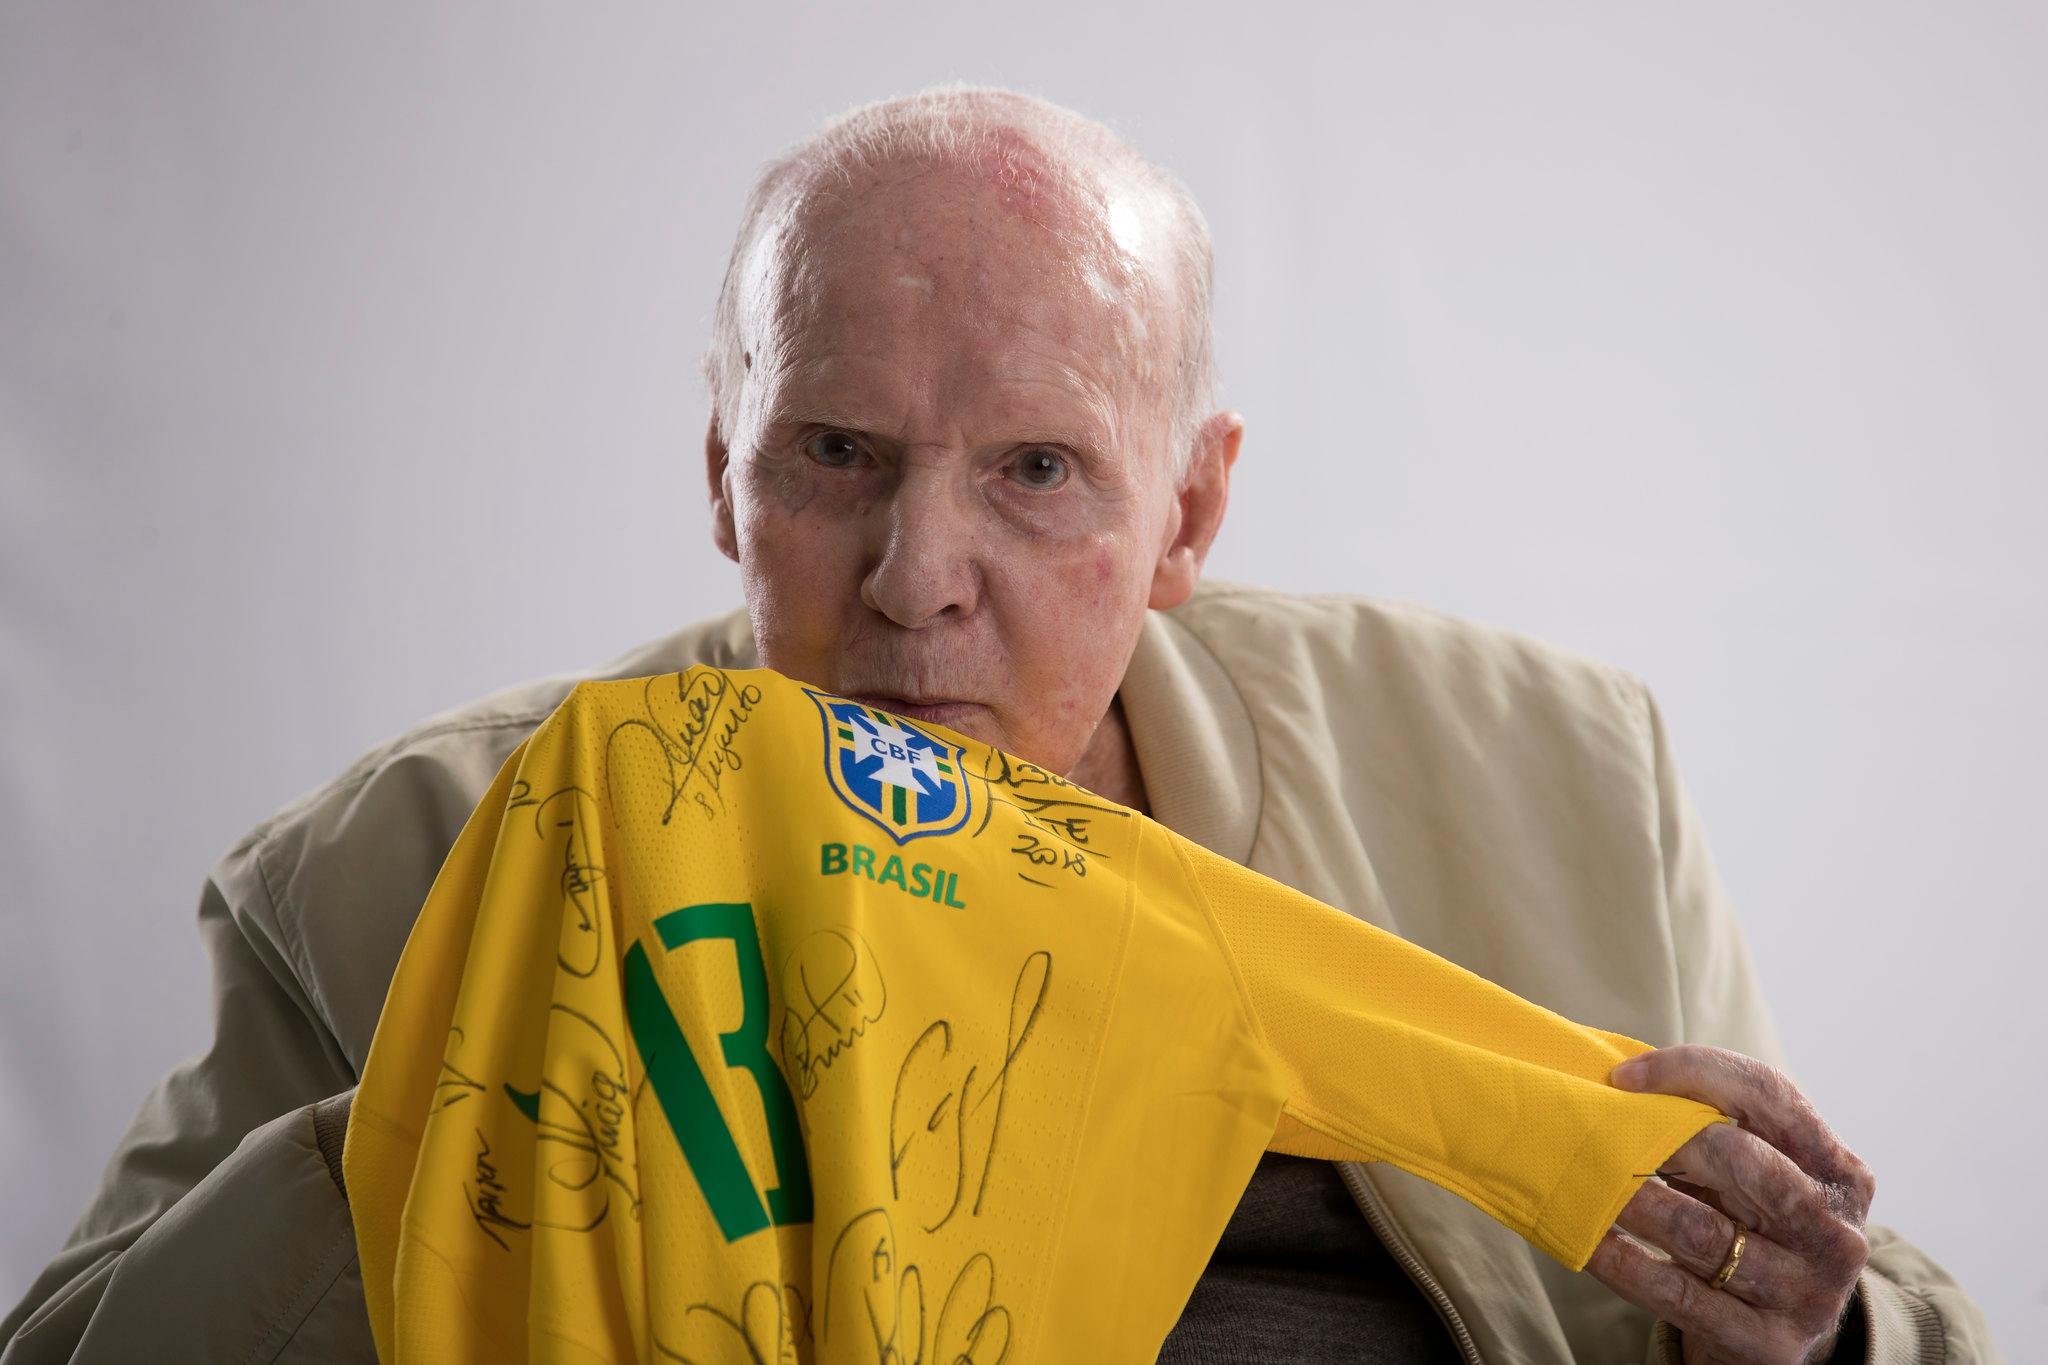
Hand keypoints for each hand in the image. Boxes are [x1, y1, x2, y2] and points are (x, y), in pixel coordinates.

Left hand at [1588, 1044, 1875, 1364]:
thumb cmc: (1752, 1228)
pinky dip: (1623, 1260)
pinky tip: (1589, 1238)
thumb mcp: (1758, 1175)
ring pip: (1702, 1231)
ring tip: (1587, 1177)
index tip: (1624, 1075)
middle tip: (1607, 1132)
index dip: (1694, 1071)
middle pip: (1743, 1159)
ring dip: (1633, 1198)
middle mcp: (1835, 1232)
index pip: (1772, 1095)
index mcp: (1843, 1173)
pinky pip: (1676, 1293)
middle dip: (1665, 1137)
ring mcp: (1806, 1294)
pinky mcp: (1766, 1343)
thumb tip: (1626, 1079)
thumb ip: (1721, 1125)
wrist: (1774, 1333)